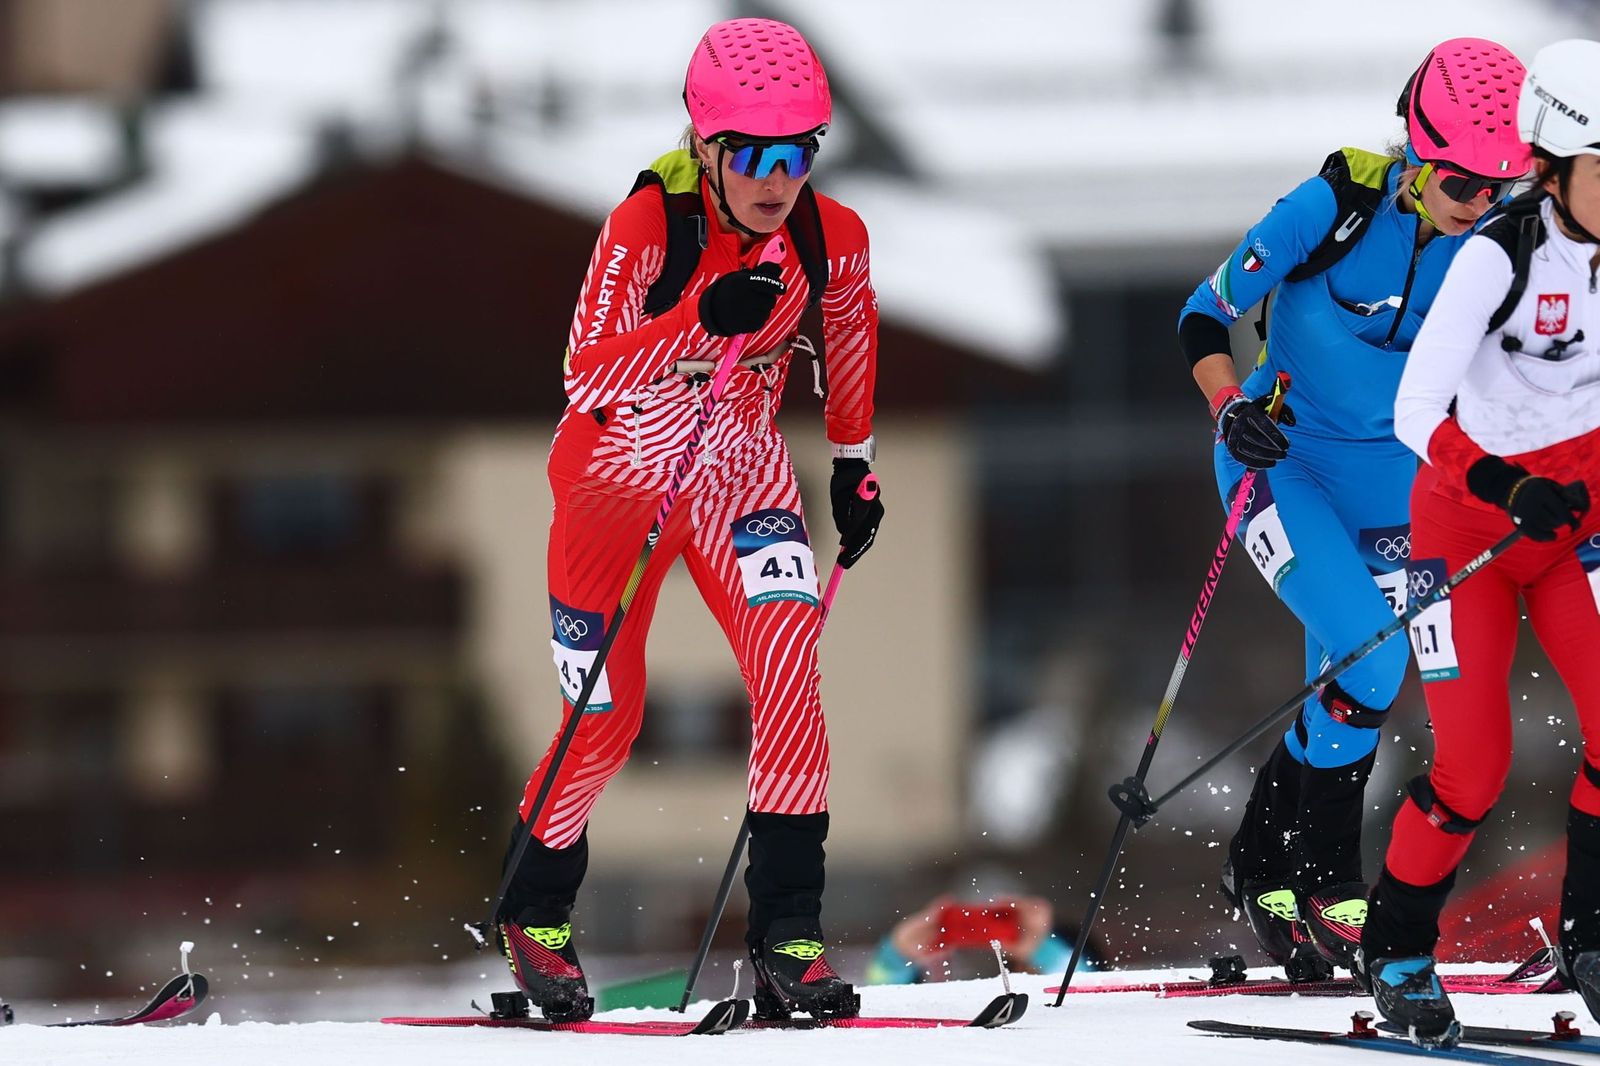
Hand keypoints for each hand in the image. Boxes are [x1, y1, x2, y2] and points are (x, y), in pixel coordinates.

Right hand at [698, 262, 785, 336]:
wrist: (712, 309)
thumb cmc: (729, 290)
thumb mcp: (740, 277)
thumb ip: (760, 272)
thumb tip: (778, 270)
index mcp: (743, 283)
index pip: (768, 283)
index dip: (778, 285)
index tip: (782, 288)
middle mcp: (745, 298)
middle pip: (770, 300)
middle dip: (769, 298)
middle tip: (761, 297)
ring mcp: (745, 314)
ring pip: (767, 313)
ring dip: (764, 309)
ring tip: (753, 306)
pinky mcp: (744, 326)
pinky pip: (760, 323)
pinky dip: (758, 319)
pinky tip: (749, 314)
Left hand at [830, 459, 883, 568]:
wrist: (852, 469)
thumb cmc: (844, 481)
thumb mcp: (840, 497)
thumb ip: (843, 515)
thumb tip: (846, 535)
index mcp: (869, 506)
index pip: (861, 533)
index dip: (852, 548)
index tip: (843, 559)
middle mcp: (876, 511)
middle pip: (867, 538)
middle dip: (855, 552)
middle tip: (844, 563)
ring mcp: (875, 513)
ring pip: (867, 536)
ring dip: (857, 547)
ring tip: (846, 558)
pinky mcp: (871, 514)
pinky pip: (866, 531)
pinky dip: (858, 540)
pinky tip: (850, 547)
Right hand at [1214, 385, 1295, 469]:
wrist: (1237, 416)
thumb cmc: (1260, 413)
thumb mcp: (1272, 406)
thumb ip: (1285, 412)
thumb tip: (1292, 423)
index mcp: (1251, 412)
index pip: (1265, 426)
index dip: (1277, 437)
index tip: (1287, 445)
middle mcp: (1240, 424)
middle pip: (1259, 440)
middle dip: (1274, 450)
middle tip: (1284, 453)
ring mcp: (1235, 437)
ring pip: (1253, 451)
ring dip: (1269, 457)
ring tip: (1279, 457)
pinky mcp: (1232, 448)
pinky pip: (1246, 459)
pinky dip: (1259, 464)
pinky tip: (1270, 463)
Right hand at [1467, 456, 1589, 540]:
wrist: (1510, 489)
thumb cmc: (1537, 488)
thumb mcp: (1551, 485)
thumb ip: (1564, 495)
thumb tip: (1578, 508)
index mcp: (1541, 492)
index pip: (1561, 511)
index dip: (1571, 520)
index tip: (1576, 525)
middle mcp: (1530, 503)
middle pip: (1554, 520)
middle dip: (1560, 521)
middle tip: (1561, 519)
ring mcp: (1523, 514)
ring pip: (1546, 527)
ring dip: (1553, 527)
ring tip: (1553, 521)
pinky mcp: (1518, 523)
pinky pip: (1535, 535)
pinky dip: (1545, 537)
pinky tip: (1553, 536)